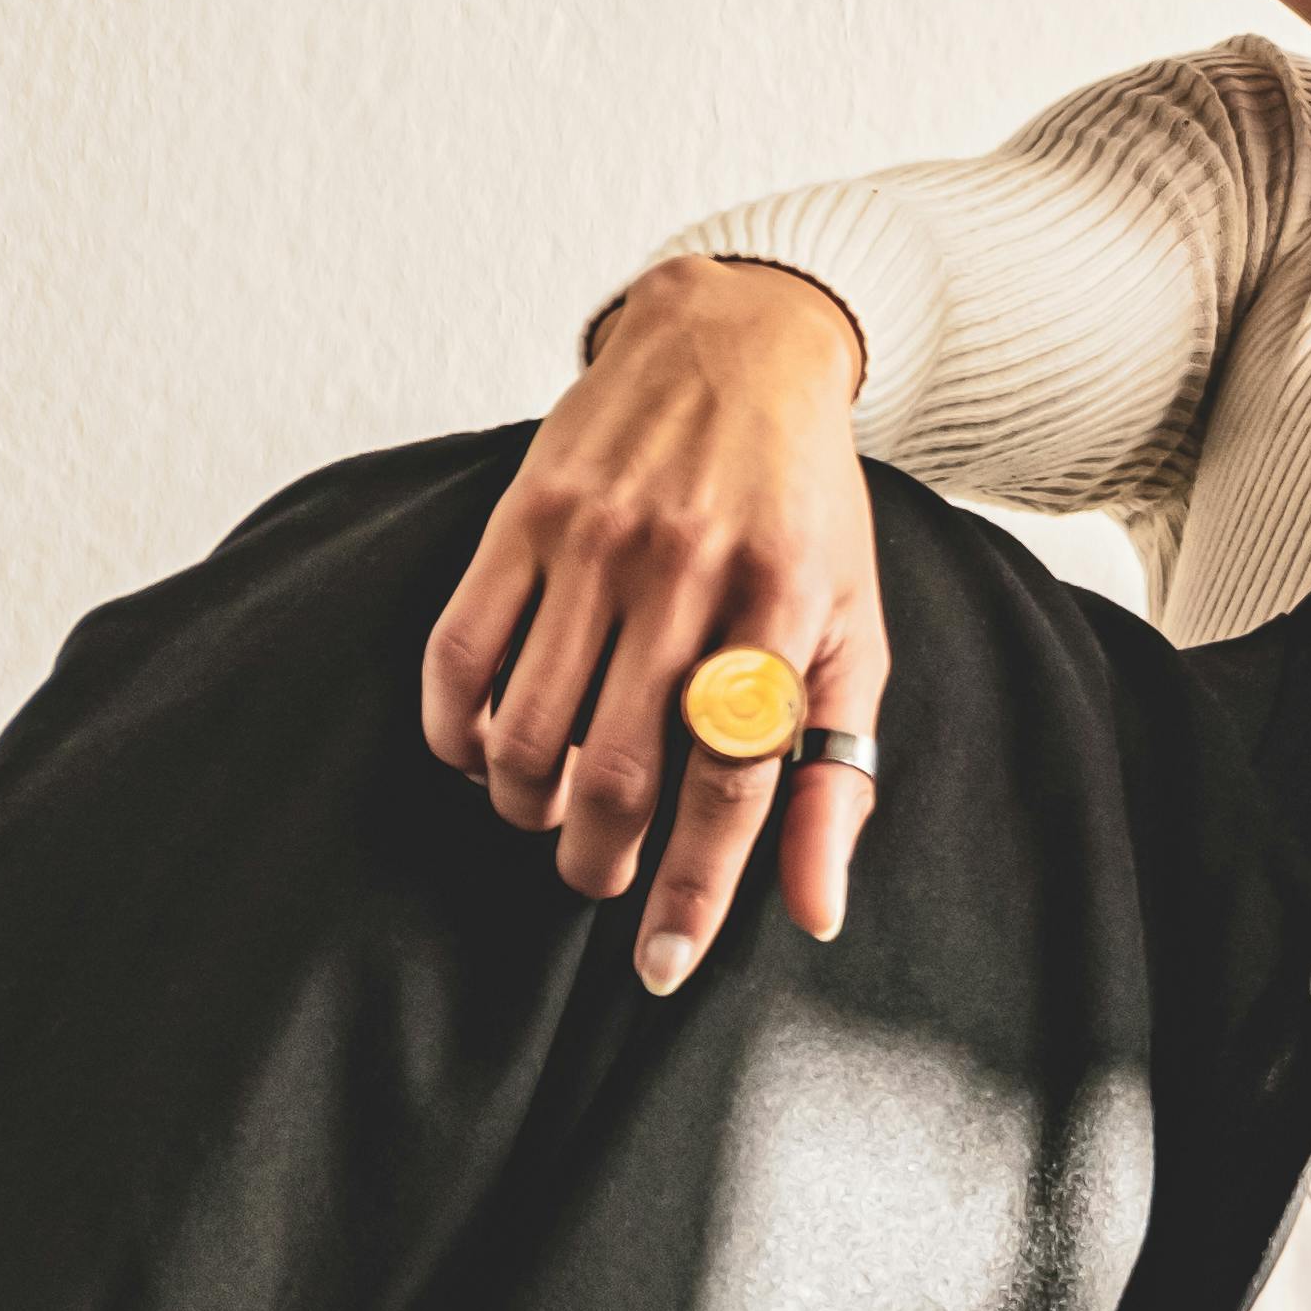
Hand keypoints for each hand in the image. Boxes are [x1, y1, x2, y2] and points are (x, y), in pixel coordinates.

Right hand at [420, 256, 883, 987]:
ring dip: (524, 802)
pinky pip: (459, 653)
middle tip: (593, 879)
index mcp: (787, 610)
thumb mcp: (854, 629)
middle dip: (597, 858)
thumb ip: (838, 771)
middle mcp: (691, 575)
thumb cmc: (803, 513)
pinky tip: (478, 749)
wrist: (736, 347)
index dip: (693, 888)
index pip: (733, 783)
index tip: (658, 964)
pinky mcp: (522, 516)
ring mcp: (599, 542)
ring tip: (547, 812)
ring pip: (528, 726)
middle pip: (619, 769)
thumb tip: (816, 912)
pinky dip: (456, 727)